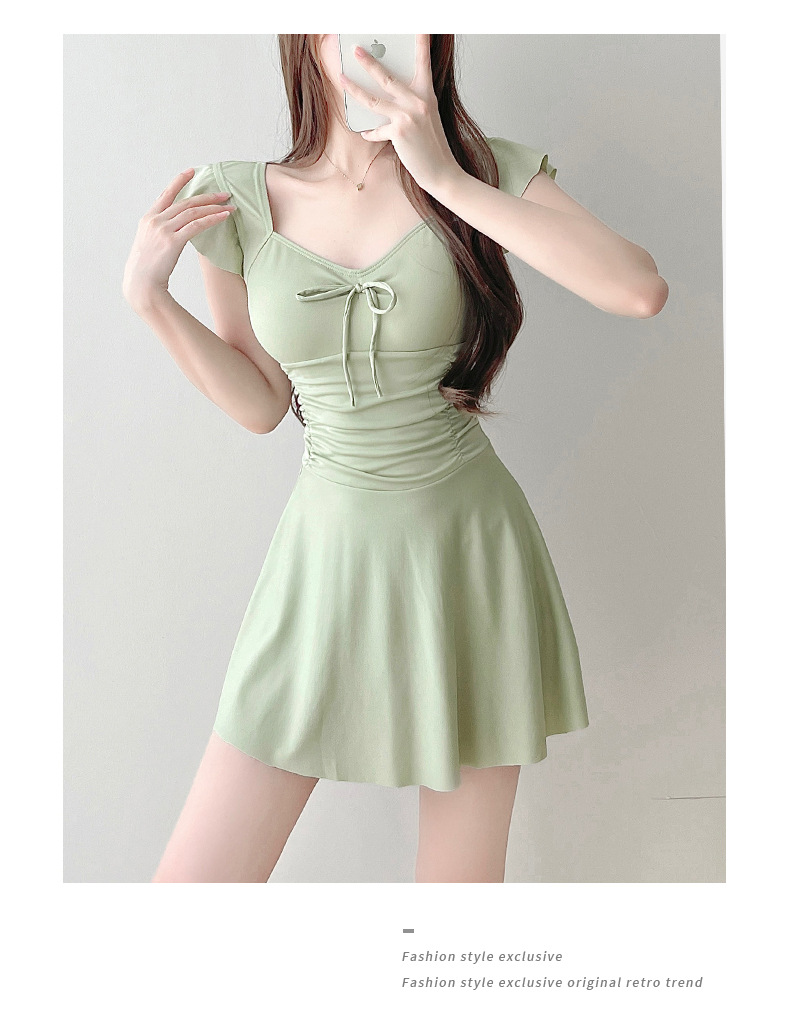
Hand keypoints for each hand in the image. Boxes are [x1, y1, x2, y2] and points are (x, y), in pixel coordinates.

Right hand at [122, 169, 235, 308]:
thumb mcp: (149, 244)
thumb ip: (160, 232)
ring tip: (229, 205)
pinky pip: (196, 225)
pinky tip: (223, 216)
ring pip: (192, 211)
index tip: (192, 171)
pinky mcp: (172, 241)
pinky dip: (212, 219)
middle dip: (207, 196)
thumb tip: (175, 229)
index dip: (179, 181)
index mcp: (148, 219)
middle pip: (185, 202)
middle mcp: (155, 220)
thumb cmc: (147, 269)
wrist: (141, 284)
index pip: (166, 194)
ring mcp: (163, 230)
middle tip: (224, 193)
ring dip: (213, 207)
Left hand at [339, 35, 461, 195]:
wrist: (441, 171)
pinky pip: (377, 129)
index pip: (423, 61)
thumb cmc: (433, 146)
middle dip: (368, 62)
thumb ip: (410, 104)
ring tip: (342, 78)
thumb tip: (386, 96)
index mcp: (427, 94)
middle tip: (356, 49)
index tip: (419, 25)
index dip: (421, 41)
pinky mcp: (399, 132)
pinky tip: (366, 132)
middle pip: (387, 77)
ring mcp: (408, 116)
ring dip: (354, 88)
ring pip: (373, 99)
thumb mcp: (426, 118)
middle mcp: (418, 101)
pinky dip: (371, 132)